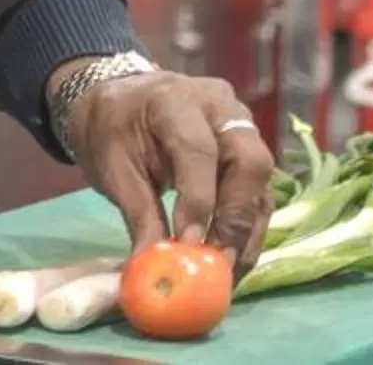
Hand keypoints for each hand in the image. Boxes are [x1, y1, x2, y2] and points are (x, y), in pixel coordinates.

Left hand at [60, 69, 275, 276]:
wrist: (119, 101)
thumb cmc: (111, 129)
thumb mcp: (112, 165)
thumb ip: (137, 212)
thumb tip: (151, 266)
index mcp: (174, 100)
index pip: (198, 150)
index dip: (199, 199)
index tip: (188, 243)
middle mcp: (219, 107)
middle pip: (249, 161)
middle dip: (237, 217)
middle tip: (218, 261)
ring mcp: (240, 127)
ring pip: (261, 182)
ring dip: (248, 232)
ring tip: (227, 273)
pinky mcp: (249, 151)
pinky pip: (259, 192)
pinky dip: (248, 229)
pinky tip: (232, 259)